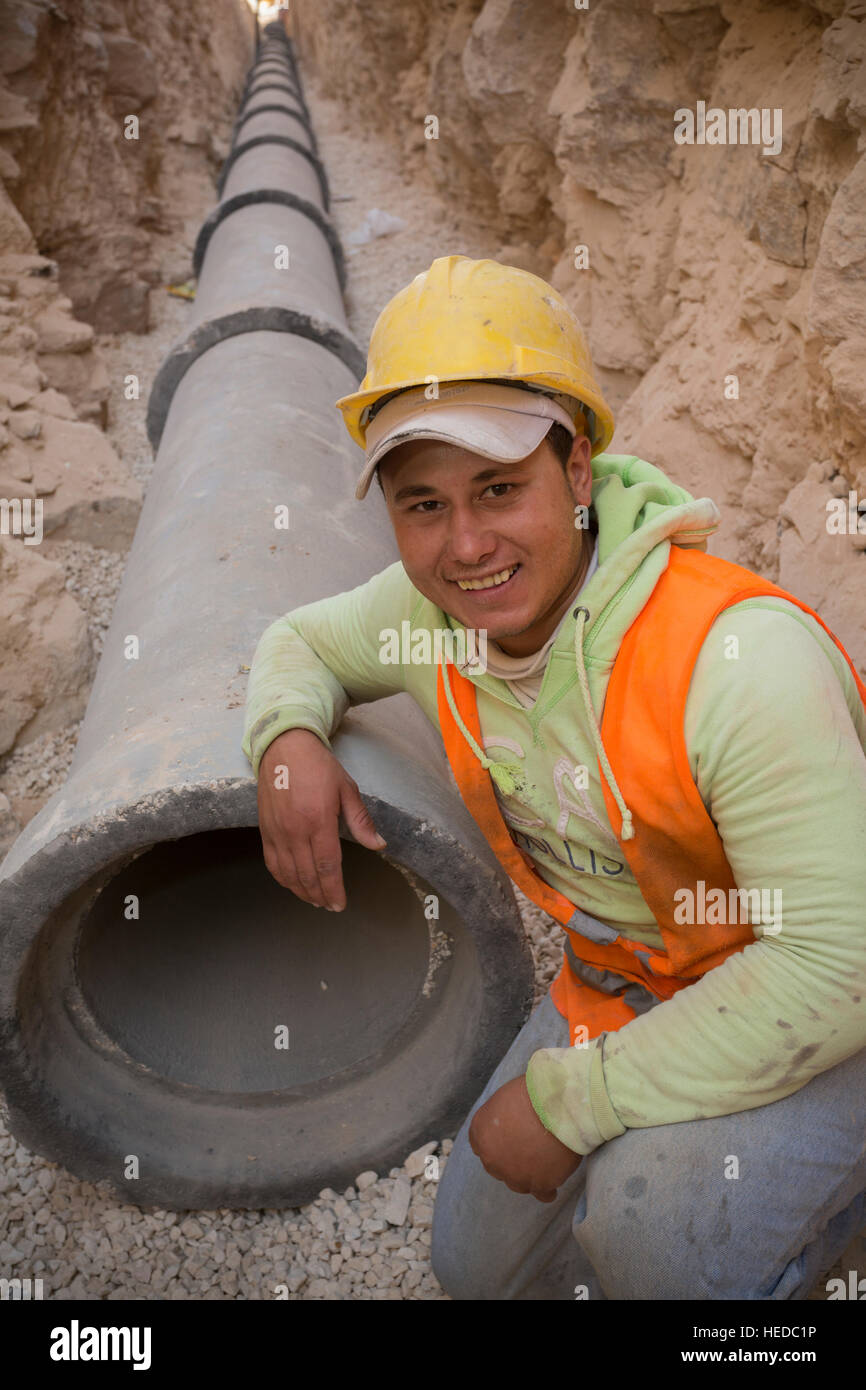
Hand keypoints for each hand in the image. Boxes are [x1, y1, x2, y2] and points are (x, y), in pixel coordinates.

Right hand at [257, 728, 385, 910]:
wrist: (283, 747)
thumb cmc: (319, 766)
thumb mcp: (347, 788)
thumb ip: (361, 820)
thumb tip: (379, 845)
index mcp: (319, 820)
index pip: (327, 865)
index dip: (334, 889)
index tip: (340, 904)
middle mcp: (295, 830)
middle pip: (307, 874)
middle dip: (320, 895)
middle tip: (330, 906)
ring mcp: (277, 831)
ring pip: (288, 873)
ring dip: (302, 891)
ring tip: (314, 900)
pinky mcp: (264, 829)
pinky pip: (272, 862)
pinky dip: (282, 878)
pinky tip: (292, 885)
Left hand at [468, 1075, 581, 1201]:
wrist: (559, 1106)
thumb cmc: (533, 1093)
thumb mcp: (504, 1099)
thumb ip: (499, 1119)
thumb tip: (508, 1125)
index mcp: (481, 1133)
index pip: (480, 1145)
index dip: (496, 1142)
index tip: (508, 1138)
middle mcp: (492, 1159)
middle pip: (498, 1166)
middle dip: (510, 1159)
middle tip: (529, 1146)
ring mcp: (516, 1175)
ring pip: (519, 1183)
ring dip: (528, 1174)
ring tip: (544, 1161)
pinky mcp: (540, 1185)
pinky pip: (543, 1194)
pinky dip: (547, 1188)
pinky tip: (553, 1176)